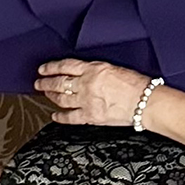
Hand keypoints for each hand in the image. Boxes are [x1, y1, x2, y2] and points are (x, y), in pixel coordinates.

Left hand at [37, 59, 152, 125]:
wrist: (146, 102)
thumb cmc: (138, 84)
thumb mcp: (115, 68)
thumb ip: (97, 70)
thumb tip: (85, 74)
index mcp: (94, 69)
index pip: (66, 66)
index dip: (51, 67)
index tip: (44, 69)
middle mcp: (87, 84)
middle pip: (60, 83)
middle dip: (46, 83)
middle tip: (38, 83)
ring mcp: (87, 101)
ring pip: (62, 99)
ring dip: (51, 96)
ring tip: (45, 95)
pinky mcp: (91, 116)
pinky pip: (70, 117)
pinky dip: (61, 117)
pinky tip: (55, 116)